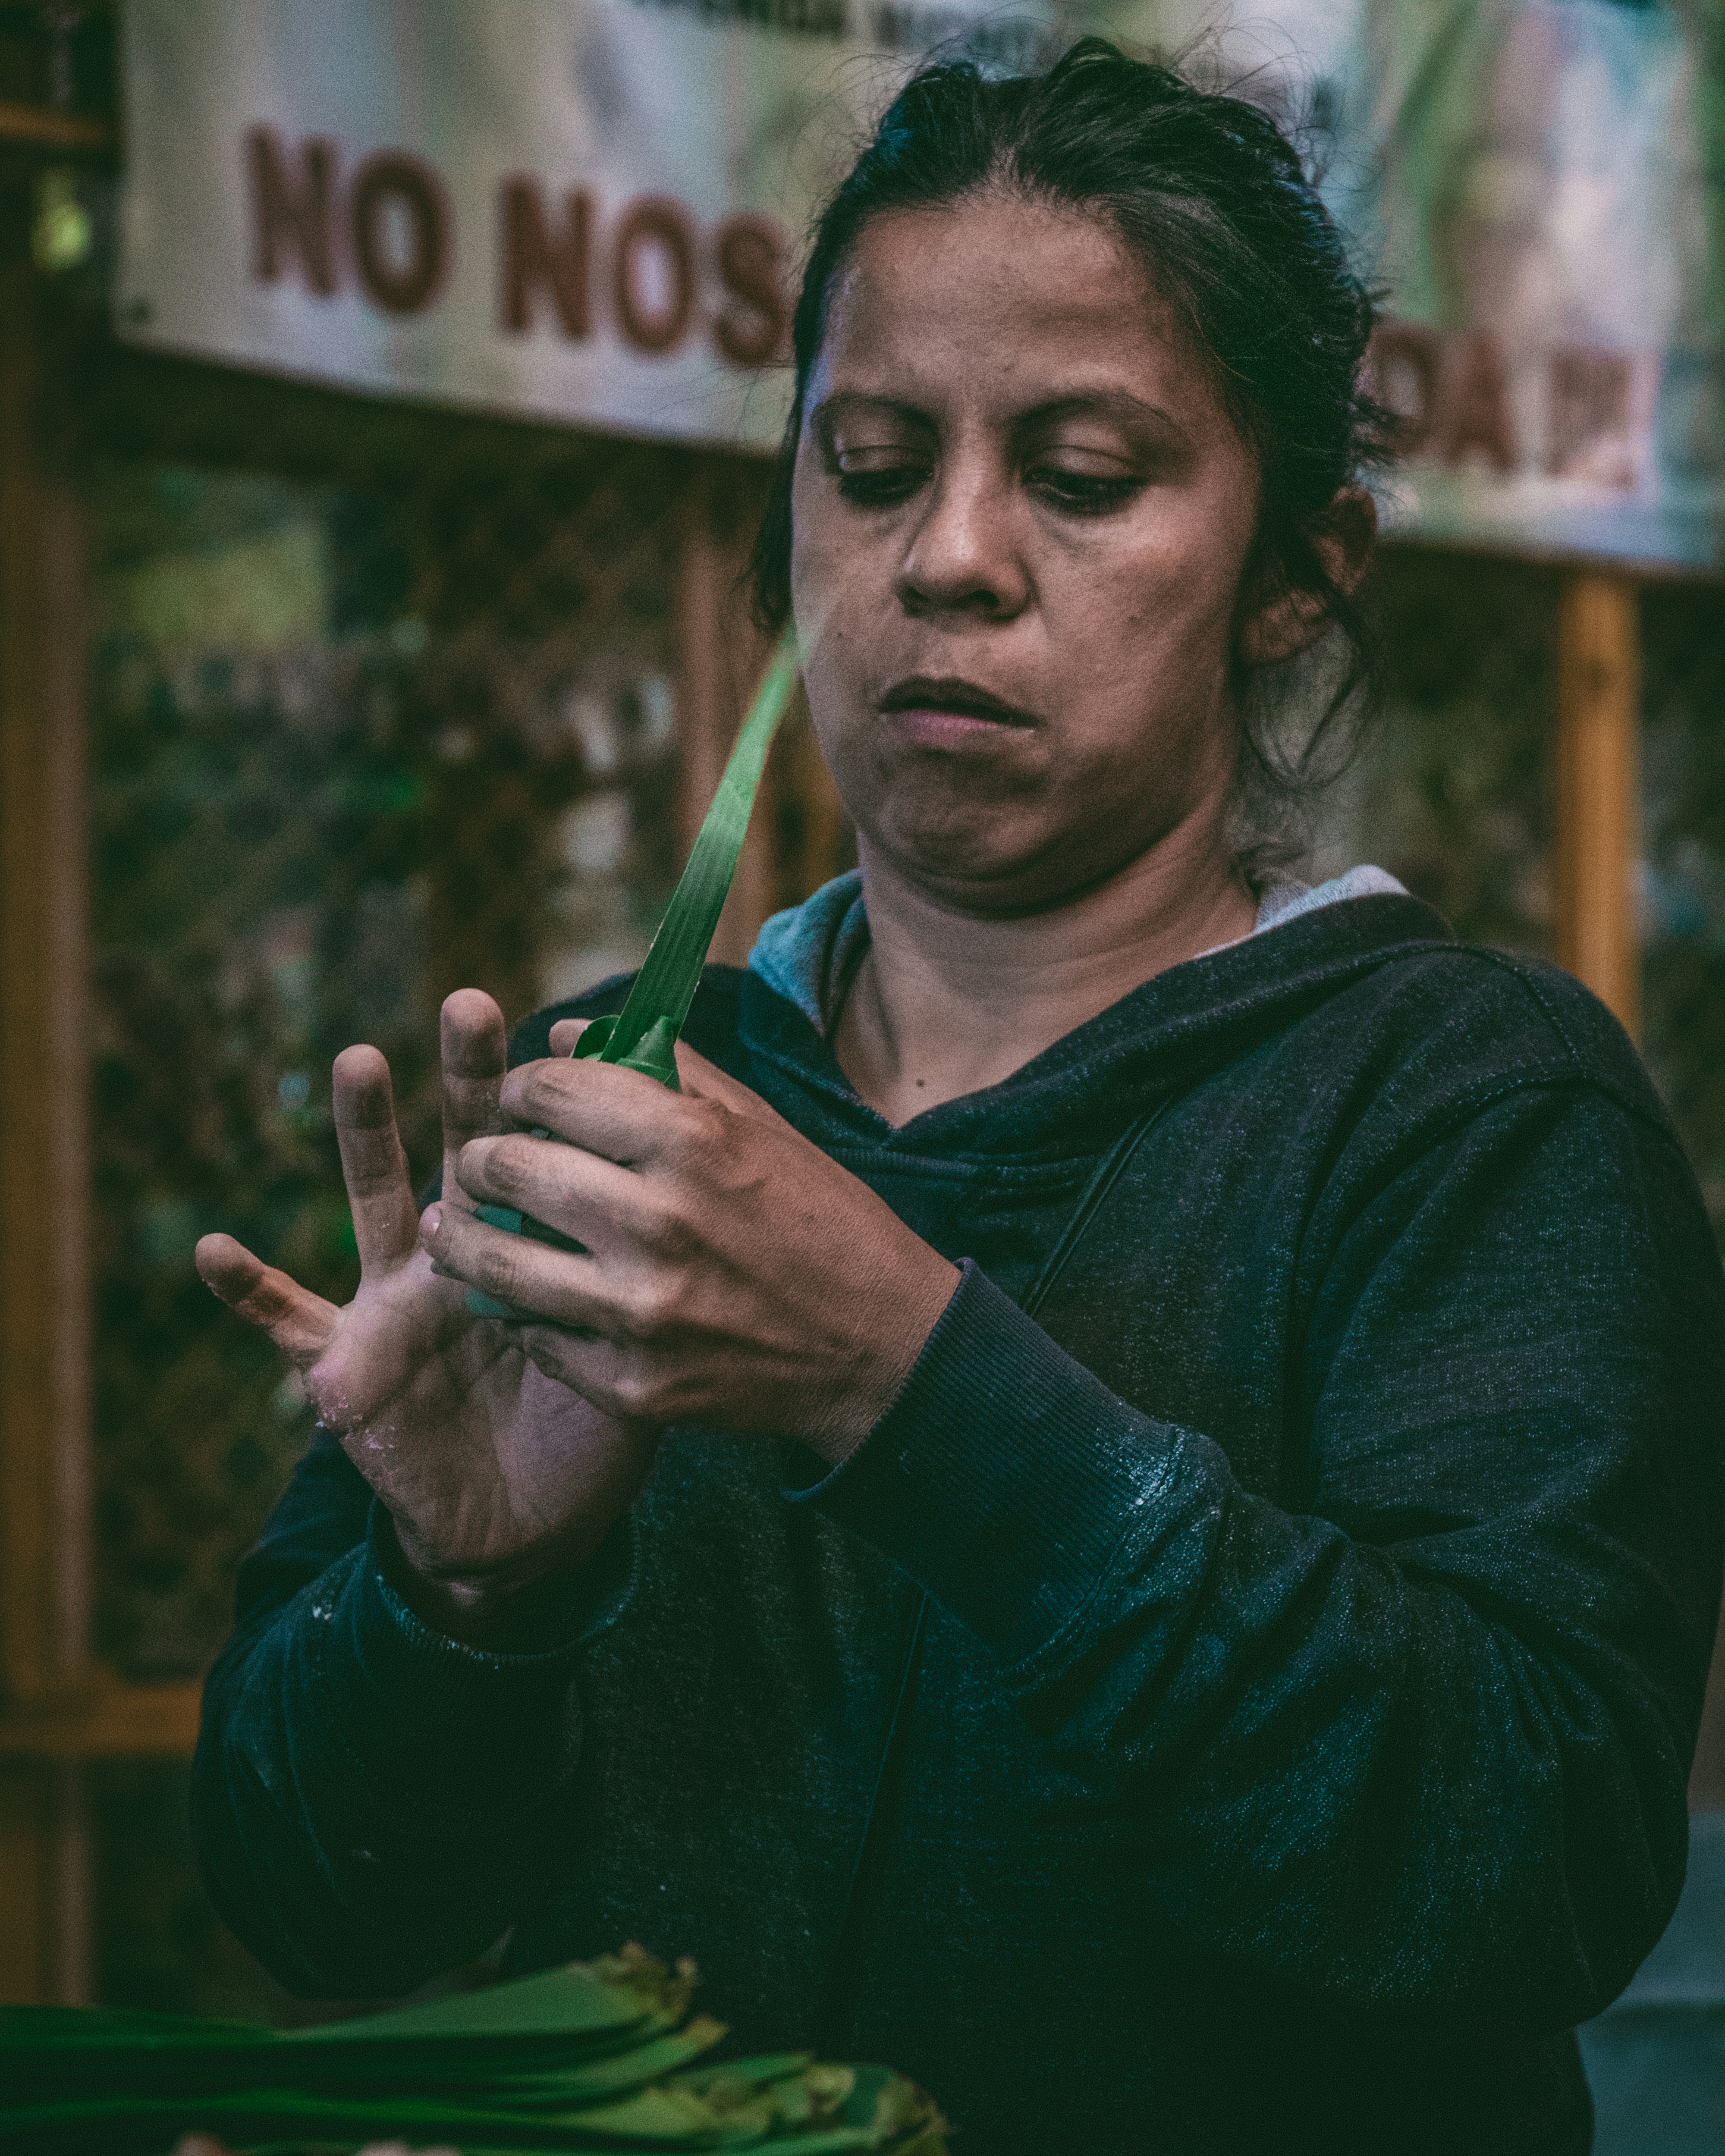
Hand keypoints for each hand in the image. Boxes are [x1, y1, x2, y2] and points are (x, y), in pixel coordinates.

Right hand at [194, 992, 658, 1644]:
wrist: (530, 1525)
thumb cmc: (586, 1428)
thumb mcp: (637, 1343)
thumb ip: (652, 1270)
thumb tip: (700, 1181)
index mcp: (527, 1243)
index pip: (541, 1151)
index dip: (548, 1096)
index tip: (567, 1029)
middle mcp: (456, 1254)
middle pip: (460, 1148)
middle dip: (464, 1077)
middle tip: (473, 1002)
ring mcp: (393, 1301)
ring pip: (374, 1202)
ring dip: (362, 1132)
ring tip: (360, 1059)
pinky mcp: (344, 1364)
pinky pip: (285, 1323)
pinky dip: (247, 1290)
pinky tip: (211, 1249)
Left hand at [423, 1024, 960, 1463]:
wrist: (884, 1351)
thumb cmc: (823, 1222)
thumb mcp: (763, 1129)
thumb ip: (667, 1071)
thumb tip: (569, 1032)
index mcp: (696, 1144)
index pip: (555, 1090)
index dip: (522, 1086)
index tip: (521, 1097)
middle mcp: (661, 1224)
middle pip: (508, 1168)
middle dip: (482, 1156)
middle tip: (485, 1160)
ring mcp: (643, 1313)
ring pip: (495, 1263)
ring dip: (464, 1238)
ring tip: (456, 1226)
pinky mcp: (634, 1385)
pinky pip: (535, 1336)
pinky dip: (521, 1313)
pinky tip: (525, 1296)